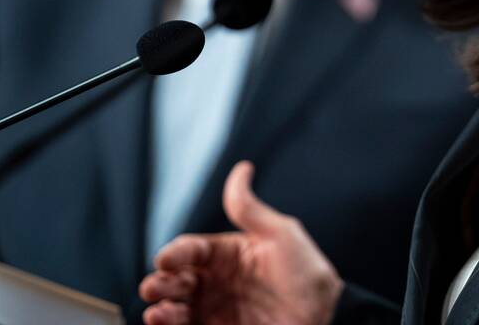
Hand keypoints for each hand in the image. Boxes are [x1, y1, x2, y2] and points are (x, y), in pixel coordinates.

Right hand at [140, 161, 342, 324]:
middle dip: (160, 281)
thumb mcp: (280, 235)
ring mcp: (215, 308)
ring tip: (158, 311)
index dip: (175, 253)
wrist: (324, 317)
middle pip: (176, 277)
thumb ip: (251, 209)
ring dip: (161, 306)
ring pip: (175, 305)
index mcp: (228, 253)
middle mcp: (216, 280)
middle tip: (154, 287)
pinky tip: (164, 322)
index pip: (192, 249)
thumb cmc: (307, 275)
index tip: (166, 259)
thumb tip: (242, 168)